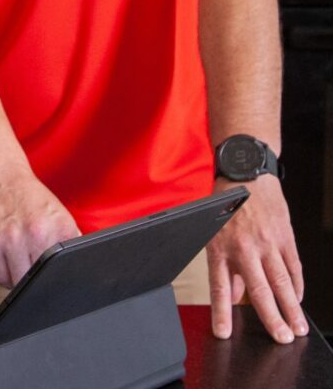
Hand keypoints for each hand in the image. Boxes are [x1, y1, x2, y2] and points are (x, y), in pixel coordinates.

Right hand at [0, 168, 80, 287]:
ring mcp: (11, 239)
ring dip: (21, 280)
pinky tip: (8, 259)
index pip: (66, 271)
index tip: (55, 276)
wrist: (2, 179)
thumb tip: (77, 268)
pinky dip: (4, 275)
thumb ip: (71, 241)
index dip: (60, 278)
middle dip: (40, 279)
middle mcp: (36, 232)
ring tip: (21, 261)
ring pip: (19, 284)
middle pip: (42, 281)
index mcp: (59, 227)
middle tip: (36, 264)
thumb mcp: (60, 216)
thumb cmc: (30, 199)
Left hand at [207, 176, 307, 343]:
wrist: (246, 174)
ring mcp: (267, 243)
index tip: (224, 333)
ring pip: (281, 282)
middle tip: (280, 338)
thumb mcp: (214, 233)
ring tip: (297, 329)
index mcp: (220, 247)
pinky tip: (298, 300)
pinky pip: (293, 267)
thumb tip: (232, 297)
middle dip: (270, 318)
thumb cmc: (226, 204)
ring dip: (291, 309)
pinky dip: (297, 286)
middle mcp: (243, 247)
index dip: (221, 311)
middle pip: (258, 290)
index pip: (219, 286)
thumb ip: (225, 267)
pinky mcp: (284, 237)